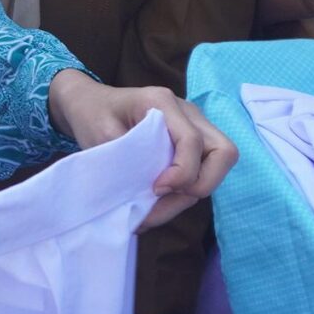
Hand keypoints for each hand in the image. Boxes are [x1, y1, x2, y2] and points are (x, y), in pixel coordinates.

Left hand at [45, 70, 237, 229]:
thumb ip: (126, 158)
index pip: (192, 141)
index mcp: (162, 102)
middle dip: (203, 184)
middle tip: (165, 198)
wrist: (89, 102)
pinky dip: (185, 191)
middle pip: (224, 152)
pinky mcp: (191, 141)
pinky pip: (203, 169)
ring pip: (219, 164)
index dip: (181, 172)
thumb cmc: (92, 114)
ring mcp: (194, 125)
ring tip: (154, 211)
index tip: (155, 189)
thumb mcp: (99, 134)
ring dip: (192, 193)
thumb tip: (151, 193)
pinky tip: (157, 203)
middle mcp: (187, 112)